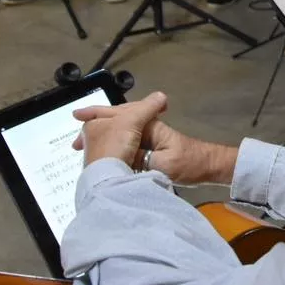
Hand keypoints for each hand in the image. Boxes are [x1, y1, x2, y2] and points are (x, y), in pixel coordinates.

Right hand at [72, 92, 236, 184]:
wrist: (210, 167)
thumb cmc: (191, 163)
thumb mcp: (165, 164)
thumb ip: (142, 160)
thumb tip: (120, 157)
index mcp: (151, 127)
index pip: (121, 117)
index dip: (99, 117)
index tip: (78, 119)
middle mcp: (148, 130)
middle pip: (118, 123)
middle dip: (95, 127)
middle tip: (74, 142)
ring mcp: (149, 140)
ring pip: (121, 135)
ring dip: (103, 140)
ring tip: (83, 149)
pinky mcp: (151, 151)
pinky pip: (127, 145)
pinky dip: (114, 149)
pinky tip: (104, 157)